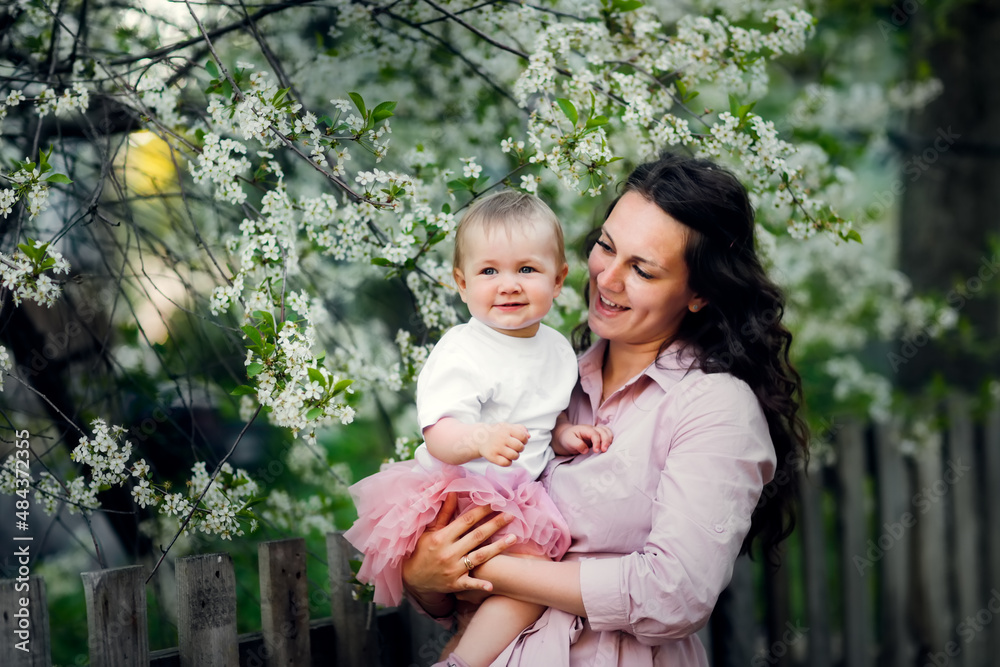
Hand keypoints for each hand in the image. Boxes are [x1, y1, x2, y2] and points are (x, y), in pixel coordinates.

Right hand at [402, 493, 516, 604]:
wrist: (412, 578)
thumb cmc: (422, 550)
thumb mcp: (430, 531)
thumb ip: (444, 513)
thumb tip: (453, 492)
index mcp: (442, 537)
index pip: (466, 520)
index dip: (482, 510)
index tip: (495, 502)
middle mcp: (448, 552)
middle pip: (477, 536)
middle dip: (495, 524)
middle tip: (511, 515)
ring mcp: (452, 569)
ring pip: (479, 556)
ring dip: (498, 548)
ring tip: (514, 538)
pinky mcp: (455, 584)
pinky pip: (470, 584)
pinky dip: (480, 584)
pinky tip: (492, 584)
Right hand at [476, 422, 528, 466]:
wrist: (479, 438)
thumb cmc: (496, 432)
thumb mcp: (507, 426)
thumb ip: (520, 428)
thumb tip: (529, 436)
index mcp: (506, 429)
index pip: (523, 436)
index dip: (524, 440)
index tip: (521, 441)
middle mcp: (501, 438)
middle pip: (519, 447)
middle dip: (520, 448)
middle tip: (515, 448)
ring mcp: (497, 448)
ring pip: (514, 456)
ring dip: (515, 456)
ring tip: (510, 453)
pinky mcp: (492, 457)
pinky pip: (506, 463)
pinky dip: (508, 462)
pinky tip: (505, 457)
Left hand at [552, 424, 612, 454]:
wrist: (565, 437)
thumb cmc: (567, 439)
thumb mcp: (568, 441)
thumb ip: (577, 445)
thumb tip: (586, 450)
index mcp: (585, 429)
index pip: (594, 433)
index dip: (597, 442)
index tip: (596, 451)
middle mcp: (592, 429)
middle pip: (603, 431)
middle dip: (606, 441)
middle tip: (604, 451)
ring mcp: (596, 432)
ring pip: (607, 432)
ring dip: (609, 440)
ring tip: (607, 449)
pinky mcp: (598, 437)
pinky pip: (607, 435)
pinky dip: (610, 440)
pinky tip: (609, 447)